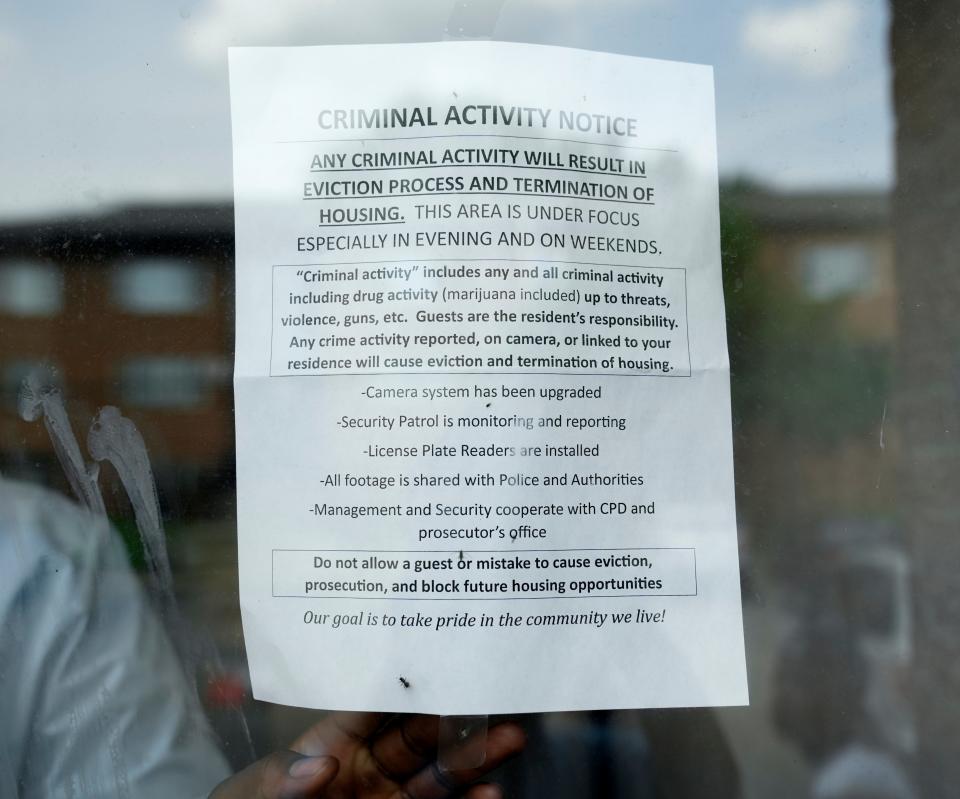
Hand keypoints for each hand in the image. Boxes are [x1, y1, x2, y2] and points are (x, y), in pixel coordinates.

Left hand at [209, 712, 524, 798]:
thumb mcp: (250, 796)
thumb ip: (283, 782)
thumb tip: (324, 762)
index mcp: (331, 744)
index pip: (372, 706)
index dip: (403, 682)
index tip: (437, 655)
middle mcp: (368, 769)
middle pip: (418, 736)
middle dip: (453, 714)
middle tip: (489, 692)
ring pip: (439, 776)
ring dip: (475, 757)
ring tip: (510, 737)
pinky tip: (491, 793)